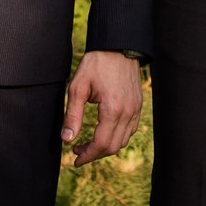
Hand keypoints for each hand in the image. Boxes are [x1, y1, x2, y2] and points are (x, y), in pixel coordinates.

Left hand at [62, 50, 143, 165]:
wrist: (118, 46)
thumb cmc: (96, 64)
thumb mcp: (78, 88)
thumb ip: (72, 116)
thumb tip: (67, 140)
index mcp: (112, 109)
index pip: (101, 144)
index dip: (87, 156)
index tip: (75, 159)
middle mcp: (128, 112)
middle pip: (113, 147)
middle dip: (95, 154)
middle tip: (78, 151)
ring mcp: (135, 109)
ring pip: (123, 140)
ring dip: (106, 147)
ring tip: (89, 143)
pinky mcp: (138, 105)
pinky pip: (130, 130)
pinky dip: (117, 137)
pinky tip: (104, 131)